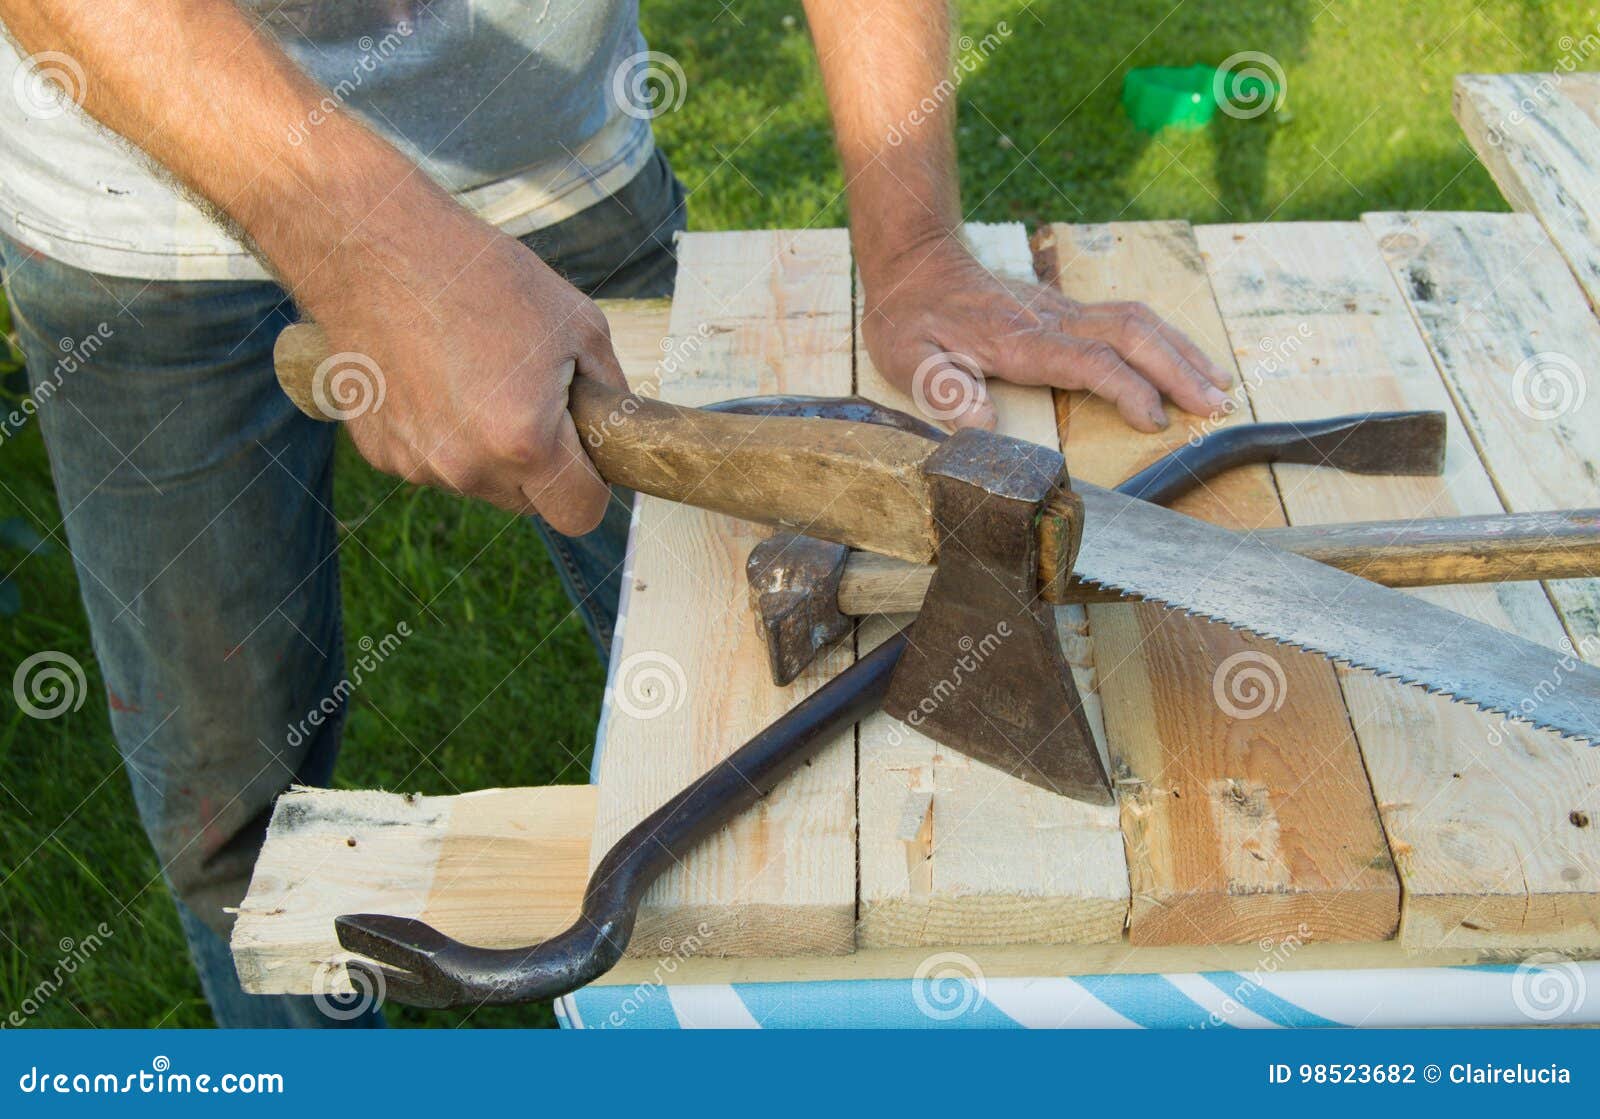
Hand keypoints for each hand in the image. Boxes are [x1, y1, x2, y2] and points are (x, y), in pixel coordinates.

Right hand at [306, 206, 625, 535]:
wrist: (375, 248)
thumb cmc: (482, 276)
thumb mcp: (579, 323)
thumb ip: (610, 392)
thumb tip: (619, 431)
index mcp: (525, 441)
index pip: (580, 515)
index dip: (593, 488)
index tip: (588, 456)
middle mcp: (467, 467)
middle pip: (530, 504)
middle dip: (542, 467)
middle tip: (533, 400)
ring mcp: (418, 464)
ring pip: (479, 483)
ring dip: (489, 451)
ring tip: (477, 377)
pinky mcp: (380, 453)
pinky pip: (432, 462)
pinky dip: (441, 434)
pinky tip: (434, 378)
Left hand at [860, 238, 1231, 432]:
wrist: (914, 263)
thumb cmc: (909, 317)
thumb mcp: (907, 356)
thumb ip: (943, 388)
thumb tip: (981, 425)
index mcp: (1019, 340)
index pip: (1089, 361)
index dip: (1127, 389)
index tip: (1156, 419)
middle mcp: (1051, 320)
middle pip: (1132, 335)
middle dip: (1179, 370)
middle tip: (1216, 407)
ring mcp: (1062, 310)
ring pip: (1138, 320)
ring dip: (1181, 351)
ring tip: (1219, 385)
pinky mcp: (1065, 309)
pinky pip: (1127, 318)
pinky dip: (1165, 339)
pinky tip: (1184, 358)